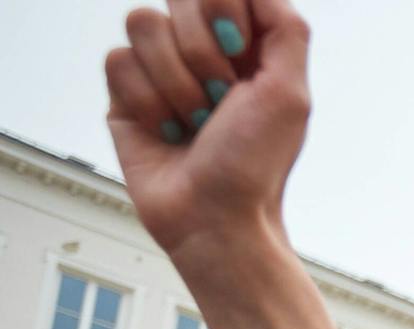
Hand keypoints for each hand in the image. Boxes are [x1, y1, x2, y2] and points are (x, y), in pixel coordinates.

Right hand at [103, 0, 311, 259]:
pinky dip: (147, 101)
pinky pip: (117, 60)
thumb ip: (285, 29)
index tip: (239, 51)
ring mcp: (162, 68)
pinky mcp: (125, 92)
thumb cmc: (255, 164)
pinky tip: (167, 131)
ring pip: (143, 23)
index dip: (223, 9)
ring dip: (176, 83)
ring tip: (196, 122)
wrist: (214, 217)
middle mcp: (203, 50)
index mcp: (247, 45)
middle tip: (221, 98)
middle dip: (201, 51)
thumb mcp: (291, 93)